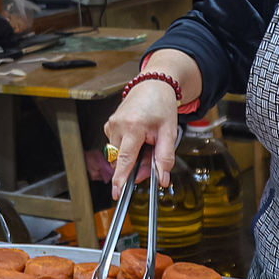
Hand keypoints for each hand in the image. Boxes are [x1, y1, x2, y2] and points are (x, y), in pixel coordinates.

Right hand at [103, 53, 188, 200]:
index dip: (120, 179)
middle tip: (153, 155)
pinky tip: (139, 138)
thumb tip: (162, 179)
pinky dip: (128, 148)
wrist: (152, 86)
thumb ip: (165, 157)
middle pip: (123, 160)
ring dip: (133, 157)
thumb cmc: (161, 105)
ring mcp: (111, 125)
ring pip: (119, 155)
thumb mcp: (169, 132)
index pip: (125, 159)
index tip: (116, 193)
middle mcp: (118, 125)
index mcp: (133, 126)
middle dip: (138, 165)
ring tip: (147, 142)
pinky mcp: (109, 125)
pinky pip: (117, 146)